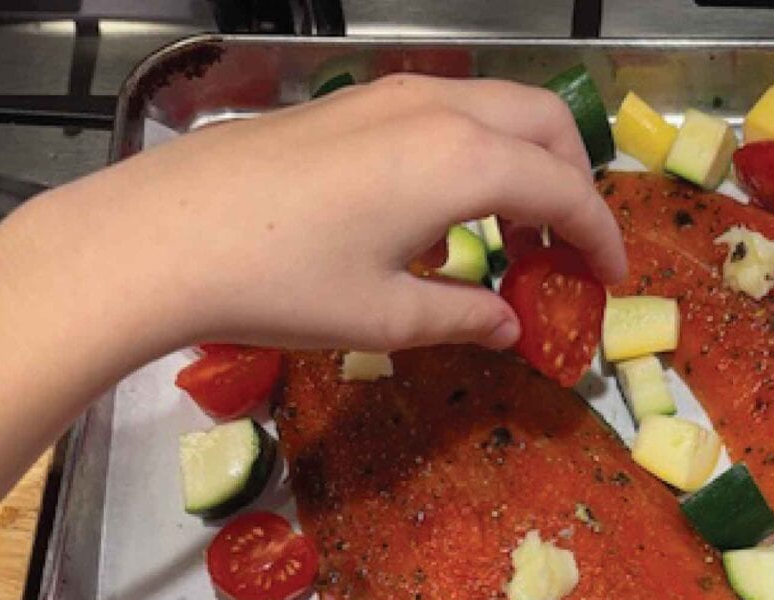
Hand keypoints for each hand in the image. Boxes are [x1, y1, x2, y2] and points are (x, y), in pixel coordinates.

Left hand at [0, 74, 624, 532]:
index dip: (599, 237)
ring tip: (513, 235)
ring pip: (496, 109)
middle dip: (574, 183)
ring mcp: (391, 97)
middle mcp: (441, 110)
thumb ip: (463, 317)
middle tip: (569, 249)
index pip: (565, 191)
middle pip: (546, 125)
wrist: (161, 236)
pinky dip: (476, 153)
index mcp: (465, 161)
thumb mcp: (385, 318)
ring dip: (526, 163)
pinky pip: (447, 114)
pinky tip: (442, 215)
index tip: (613, 280)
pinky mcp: (353, 103)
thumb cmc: (283, 283)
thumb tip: (510, 328)